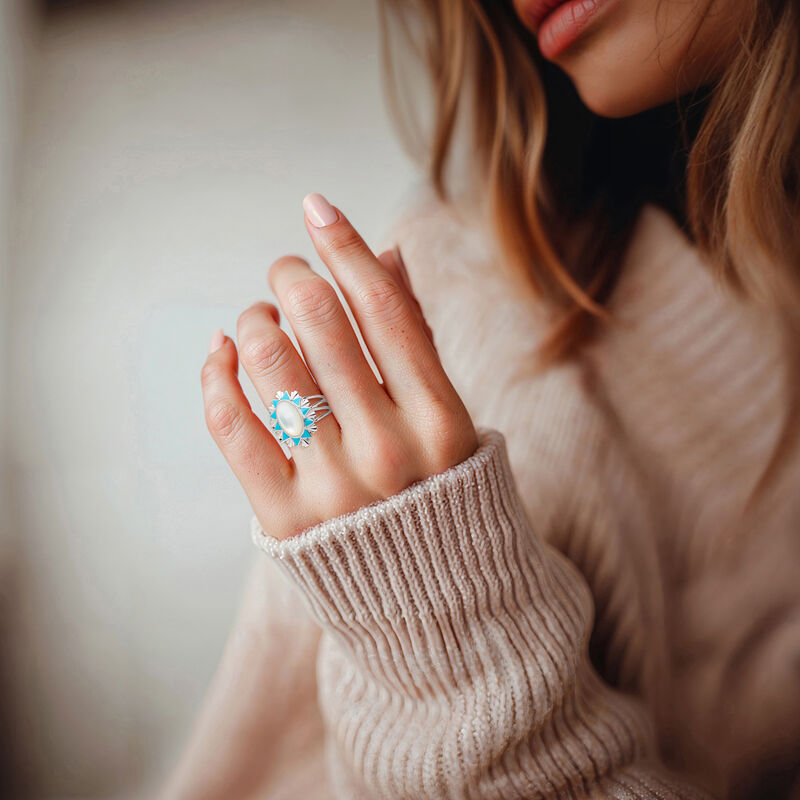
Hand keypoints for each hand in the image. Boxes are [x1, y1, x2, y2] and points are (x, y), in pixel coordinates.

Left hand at [200, 193, 477, 540]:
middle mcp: (389, 452)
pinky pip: (230, 424)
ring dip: (255, 318)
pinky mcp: (283, 517)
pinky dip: (217, 372)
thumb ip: (417, 339)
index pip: (384, 308)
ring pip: (268, 362)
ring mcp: (333, 487)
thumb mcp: (449, 417)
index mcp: (442, 421)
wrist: (432, 600)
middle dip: (293, 275)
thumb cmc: (441, 492)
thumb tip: (386, 252)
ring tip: (263, 316)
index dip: (345, 245)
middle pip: (320, 323)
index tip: (315, 207)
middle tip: (287, 272)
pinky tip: (224, 350)